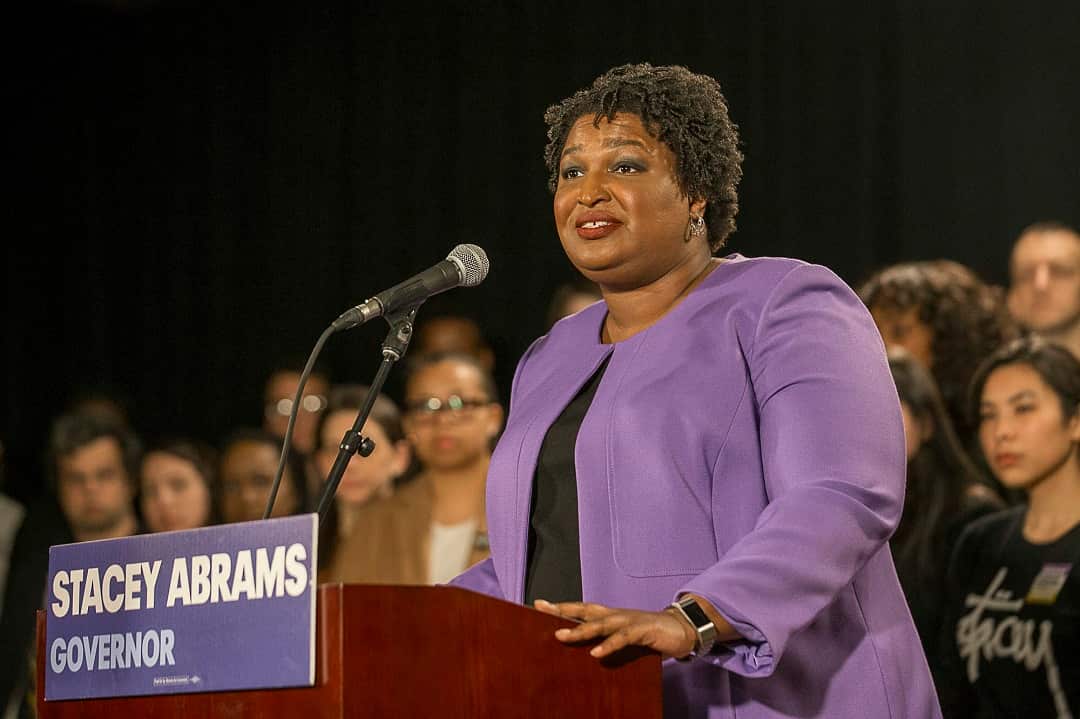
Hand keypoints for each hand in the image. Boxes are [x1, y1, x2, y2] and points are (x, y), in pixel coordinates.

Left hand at [534, 599, 696, 659]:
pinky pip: (623, 638)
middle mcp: (616, 615)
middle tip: (542, 609)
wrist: (681, 629)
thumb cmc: (649, 634)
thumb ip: (606, 640)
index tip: (538, 604)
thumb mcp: (624, 637)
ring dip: (580, 630)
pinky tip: (596, 653)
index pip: (581, 609)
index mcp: (610, 616)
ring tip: (561, 636)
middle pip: (585, 610)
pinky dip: (609, 645)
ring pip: (600, 624)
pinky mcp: (643, 631)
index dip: (560, 607)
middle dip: (562, 610)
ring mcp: (629, 621)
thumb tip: (584, 651)